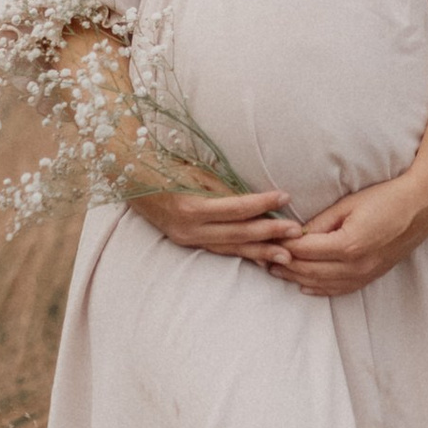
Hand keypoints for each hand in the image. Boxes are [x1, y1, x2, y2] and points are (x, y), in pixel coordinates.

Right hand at [129, 184, 299, 264]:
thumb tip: (255, 201)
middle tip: (296, 232)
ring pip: (231, 248)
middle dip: (269, 233)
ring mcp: (188, 239)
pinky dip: (242, 253)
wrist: (130, 180)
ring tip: (286, 254)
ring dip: (260, 250)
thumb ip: (223, 190)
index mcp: (191, 207)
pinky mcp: (188, 243)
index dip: (262, 203)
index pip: (236, 208)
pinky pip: (220, 250)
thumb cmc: (165, 169)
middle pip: (237, 234)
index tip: (285, 196)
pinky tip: (262, 258)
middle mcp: (190, 229)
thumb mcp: (194, 174)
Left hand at [272, 170, 427, 299]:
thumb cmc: (386, 197)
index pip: (303, 251)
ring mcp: (365, 274)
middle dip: (283, 264)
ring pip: (321, 284)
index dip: (281, 246)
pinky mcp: (371, 277)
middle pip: (308, 271)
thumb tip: (294, 235)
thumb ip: (319, 223)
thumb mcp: (348, 204)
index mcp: (347, 245)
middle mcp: (356, 265)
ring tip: (276, 270)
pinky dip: (318, 289)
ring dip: (296, 278)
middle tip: (261, 257)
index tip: (265, 240)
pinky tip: (304, 285)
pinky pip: (339, 290)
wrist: (422, 206)